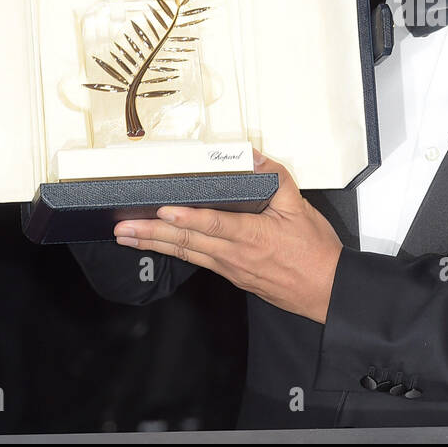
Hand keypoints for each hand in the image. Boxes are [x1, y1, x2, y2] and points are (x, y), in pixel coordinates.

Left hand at [113, 150, 342, 323]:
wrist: (325, 290)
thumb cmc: (314, 252)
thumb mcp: (301, 207)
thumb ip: (277, 178)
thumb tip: (253, 156)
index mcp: (253, 236)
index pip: (215, 225)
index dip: (187, 218)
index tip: (163, 211)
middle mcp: (235, 254)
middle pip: (188, 242)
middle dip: (152, 234)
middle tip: (123, 227)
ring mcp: (230, 267)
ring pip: (186, 253)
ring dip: (154, 245)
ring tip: (126, 238)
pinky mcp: (231, 275)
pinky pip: (196, 261)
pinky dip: (173, 253)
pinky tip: (158, 247)